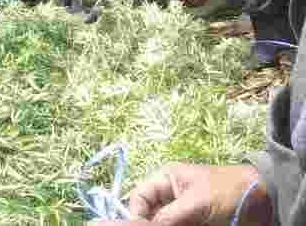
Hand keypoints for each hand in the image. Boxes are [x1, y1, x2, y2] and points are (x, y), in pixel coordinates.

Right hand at [92, 164, 268, 225]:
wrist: (265, 200)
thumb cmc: (228, 192)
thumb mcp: (196, 203)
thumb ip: (168, 216)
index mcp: (167, 179)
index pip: (139, 196)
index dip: (135, 212)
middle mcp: (171, 195)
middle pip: (150, 213)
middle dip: (151, 224)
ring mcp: (184, 211)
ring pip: (165, 223)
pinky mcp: (196, 223)